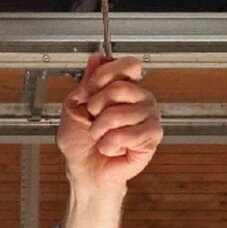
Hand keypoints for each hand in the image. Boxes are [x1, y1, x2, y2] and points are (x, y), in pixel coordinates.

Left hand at [56, 54, 163, 186]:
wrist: (83, 169)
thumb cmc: (80, 141)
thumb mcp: (74, 104)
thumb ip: (87, 81)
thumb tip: (97, 58)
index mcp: (125, 86)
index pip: (128, 65)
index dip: (104, 76)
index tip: (88, 92)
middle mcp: (141, 99)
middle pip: (121, 88)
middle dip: (96, 107)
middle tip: (92, 119)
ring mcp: (149, 117)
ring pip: (118, 114)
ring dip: (99, 130)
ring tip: (101, 136)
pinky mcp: (151, 137)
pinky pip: (124, 135)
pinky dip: (109, 145)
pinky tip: (113, 148)